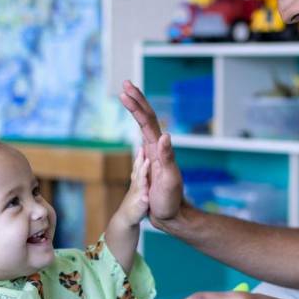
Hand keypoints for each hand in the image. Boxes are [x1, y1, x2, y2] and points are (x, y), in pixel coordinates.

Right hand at [119, 80, 184, 224]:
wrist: (173, 215)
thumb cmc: (170, 200)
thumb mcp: (169, 181)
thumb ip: (167, 159)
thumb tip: (165, 136)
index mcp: (159, 149)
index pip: (147, 121)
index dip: (137, 104)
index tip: (125, 91)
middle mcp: (158, 147)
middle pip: (147, 117)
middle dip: (136, 99)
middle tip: (125, 83)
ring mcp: (155, 152)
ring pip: (146, 123)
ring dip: (137, 107)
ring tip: (127, 94)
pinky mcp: (152, 159)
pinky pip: (144, 134)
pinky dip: (139, 122)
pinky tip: (137, 119)